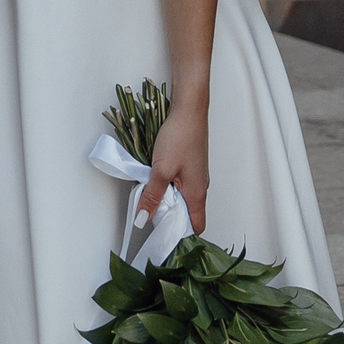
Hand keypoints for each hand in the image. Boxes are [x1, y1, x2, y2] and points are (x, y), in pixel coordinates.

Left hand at [138, 104, 208, 233]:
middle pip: (187, 213)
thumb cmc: (180, 137)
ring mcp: (196, 175)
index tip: (162, 236)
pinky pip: (179, 182)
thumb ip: (152, 196)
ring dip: (165, 198)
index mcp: (198, 193)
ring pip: (181, 196)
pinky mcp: (189, 163)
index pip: (196, 226)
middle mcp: (200, 186)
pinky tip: (154, 177)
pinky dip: (167, 184)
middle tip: (149, 213)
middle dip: (168, 216)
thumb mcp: (161, 170)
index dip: (181, 235)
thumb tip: (143, 219)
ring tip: (149, 193)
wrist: (188, 108)